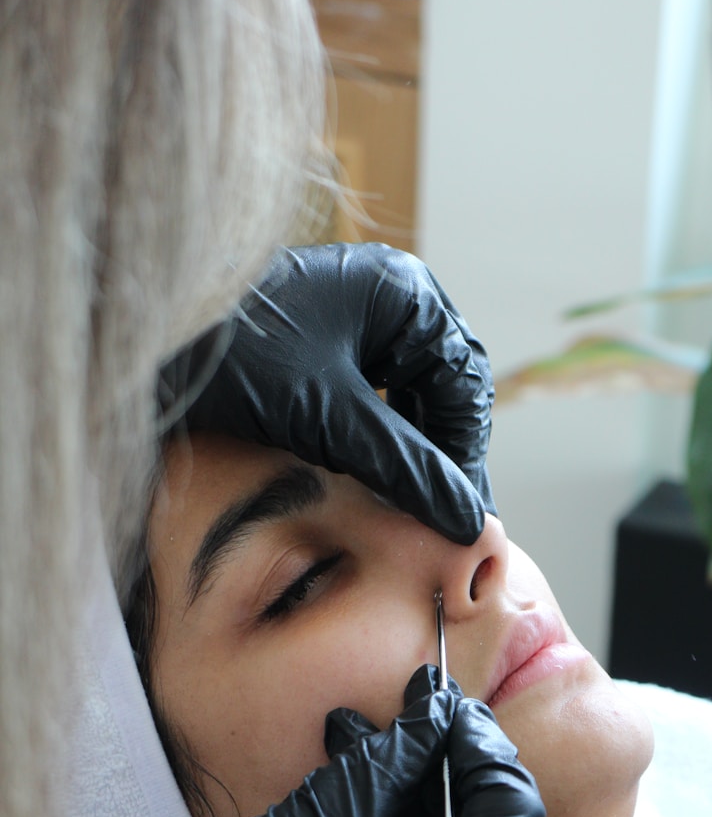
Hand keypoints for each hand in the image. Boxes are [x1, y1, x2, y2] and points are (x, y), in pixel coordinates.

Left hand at [159, 244, 495, 544]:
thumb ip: (404, 466)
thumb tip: (468, 517)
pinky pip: (370, 399)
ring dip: (410, 452)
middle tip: (442, 522)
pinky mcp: (319, 347)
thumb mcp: (328, 418)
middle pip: (440, 390)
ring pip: (406, 399)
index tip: (461, 519)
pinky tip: (369, 481)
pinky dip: (375, 440)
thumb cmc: (231, 360)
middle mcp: (384, 298)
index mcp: (402, 293)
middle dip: (440, 455)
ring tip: (408, 510)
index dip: (465, 457)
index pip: (463, 385)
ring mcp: (351, 321)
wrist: (138, 340)